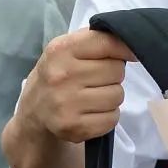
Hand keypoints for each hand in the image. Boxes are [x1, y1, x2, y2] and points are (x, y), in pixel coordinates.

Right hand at [21, 28, 134, 144]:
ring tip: (93, 96)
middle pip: (117, 71)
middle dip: (112, 75)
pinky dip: (107, 116)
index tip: (131, 53)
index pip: (108, 43)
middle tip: (96, 80)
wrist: (34, 111)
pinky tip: (91, 112)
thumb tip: (133, 46)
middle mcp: (61, 76)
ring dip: (111, 96)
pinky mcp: (74, 128)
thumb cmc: (58, 73)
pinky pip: (112, 118)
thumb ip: (98, 40)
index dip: (126, 49)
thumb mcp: (68, 49)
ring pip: (117, 95)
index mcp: (61, 50)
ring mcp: (66, 104)